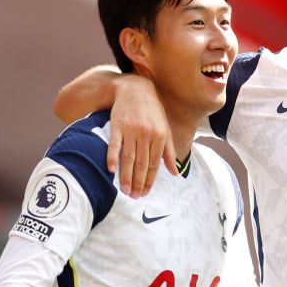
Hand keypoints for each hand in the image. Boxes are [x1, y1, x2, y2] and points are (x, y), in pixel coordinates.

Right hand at [108, 74, 176, 196]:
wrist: (135, 89)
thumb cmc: (152, 111)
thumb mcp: (165, 129)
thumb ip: (169, 151)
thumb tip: (174, 173)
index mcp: (160, 137)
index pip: (154, 165)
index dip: (149, 181)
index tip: (145, 193)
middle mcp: (147, 134)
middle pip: (141, 164)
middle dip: (138, 183)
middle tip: (134, 196)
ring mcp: (132, 130)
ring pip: (129, 158)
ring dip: (126, 176)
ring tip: (124, 190)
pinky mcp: (117, 125)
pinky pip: (114, 144)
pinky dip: (112, 157)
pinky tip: (111, 170)